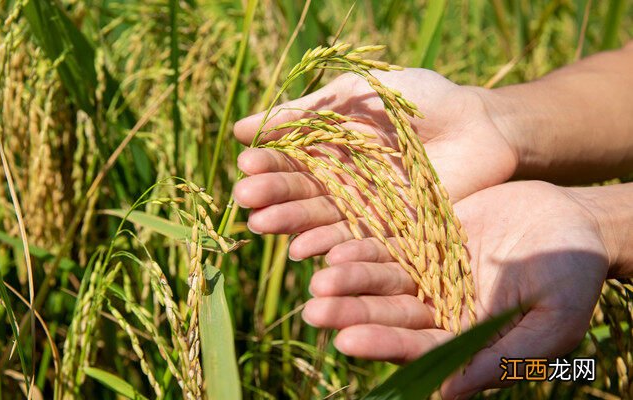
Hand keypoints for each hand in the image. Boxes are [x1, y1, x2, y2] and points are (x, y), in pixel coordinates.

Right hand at [233, 69, 517, 258]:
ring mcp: (365, 207)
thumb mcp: (356, 94)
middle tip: (244, 199)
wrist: (480, 123)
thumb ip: (305, 113)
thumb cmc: (420, 99)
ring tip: (262, 225)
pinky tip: (303, 249)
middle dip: (272, 195)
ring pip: (322, 218)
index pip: (290, 158)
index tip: (243, 165)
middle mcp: (342, 181)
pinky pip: (357, 240)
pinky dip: (330, 245)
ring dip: (291, 223)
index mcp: (331, 146)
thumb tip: (240, 128)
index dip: (267, 163)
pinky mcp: (391, 230)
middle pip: (301, 191)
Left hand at [301, 181, 609, 398]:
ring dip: (350, 282)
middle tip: (315, 312)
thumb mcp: (550, 322)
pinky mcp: (421, 241)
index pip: (421, 349)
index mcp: (468, 340)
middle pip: (390, 316)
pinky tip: (335, 249)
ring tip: (319, 280)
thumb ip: (502, 358)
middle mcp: (441, 312)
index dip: (385, 344)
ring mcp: (428, 275)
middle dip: (353, 315)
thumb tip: (448, 394)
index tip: (348, 342)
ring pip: (382, 282)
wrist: (570, 218)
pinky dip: (363, 247)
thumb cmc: (574, 275)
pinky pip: (388, 245)